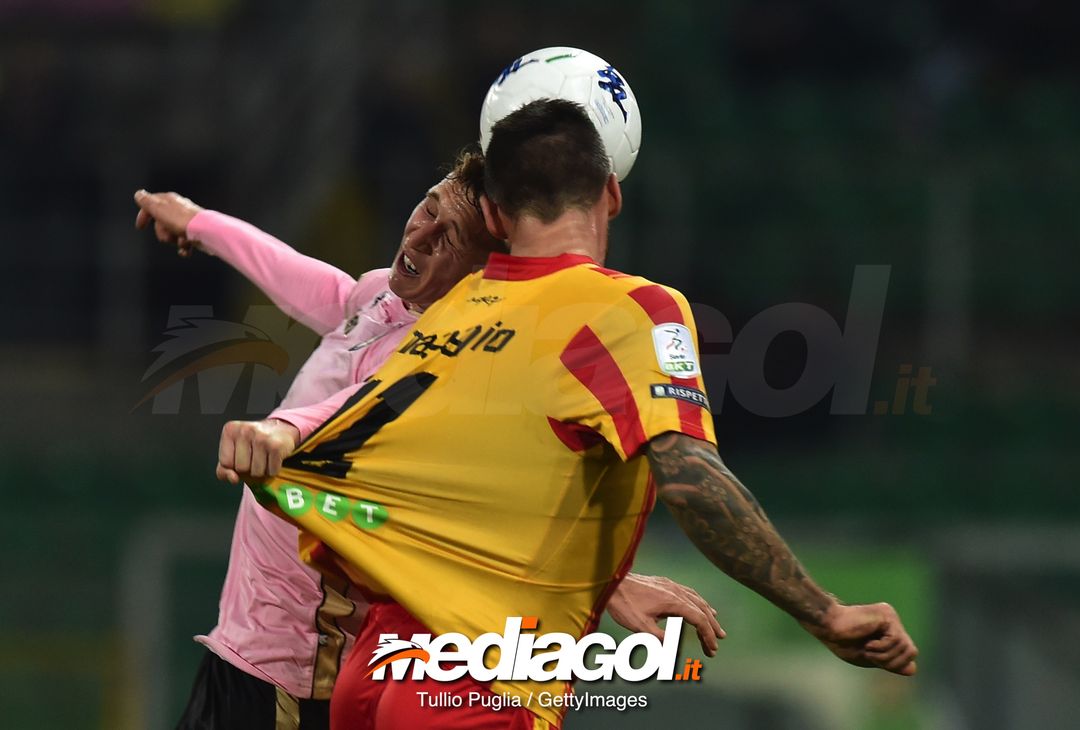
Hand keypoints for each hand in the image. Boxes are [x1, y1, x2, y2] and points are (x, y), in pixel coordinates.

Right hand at [133, 189, 203, 256]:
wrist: (205, 231)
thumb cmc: (181, 220)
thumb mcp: (158, 209)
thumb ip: (147, 202)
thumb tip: (139, 194)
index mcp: (169, 200)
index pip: (151, 205)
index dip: (144, 216)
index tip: (140, 227)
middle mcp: (178, 209)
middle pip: (161, 223)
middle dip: (162, 232)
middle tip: (168, 234)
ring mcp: (187, 221)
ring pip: (172, 234)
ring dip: (174, 240)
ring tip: (180, 240)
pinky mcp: (194, 232)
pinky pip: (184, 242)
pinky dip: (184, 247)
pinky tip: (185, 249)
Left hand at [216, 418, 300, 484]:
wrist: (280, 431)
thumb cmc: (253, 444)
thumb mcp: (233, 453)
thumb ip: (224, 470)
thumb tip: (233, 479)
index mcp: (230, 431)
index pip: (225, 463)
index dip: (234, 466)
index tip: (241, 456)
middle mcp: (245, 430)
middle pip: (241, 468)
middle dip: (249, 468)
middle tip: (255, 457)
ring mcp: (262, 437)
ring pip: (256, 472)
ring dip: (261, 471)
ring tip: (264, 458)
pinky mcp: (276, 445)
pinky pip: (271, 471)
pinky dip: (273, 470)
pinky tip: (273, 458)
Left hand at [606, 573, 724, 656]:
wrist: (611, 582)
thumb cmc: (624, 605)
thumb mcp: (641, 627)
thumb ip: (660, 639)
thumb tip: (675, 649)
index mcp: (673, 602)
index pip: (698, 620)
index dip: (708, 636)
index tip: (713, 650)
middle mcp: (675, 591)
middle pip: (701, 609)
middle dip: (711, 627)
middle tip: (717, 643)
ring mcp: (670, 585)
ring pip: (695, 599)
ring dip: (706, 613)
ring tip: (715, 623)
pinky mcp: (663, 583)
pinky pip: (687, 592)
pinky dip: (696, 601)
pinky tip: (696, 604)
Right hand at [800, 602, 917, 675]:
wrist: (828, 627)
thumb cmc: (843, 642)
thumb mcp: (870, 658)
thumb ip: (890, 662)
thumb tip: (913, 669)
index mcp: (889, 632)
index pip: (908, 654)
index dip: (896, 664)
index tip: (875, 661)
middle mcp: (893, 622)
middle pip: (911, 652)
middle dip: (892, 661)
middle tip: (871, 656)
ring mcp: (891, 617)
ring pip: (907, 648)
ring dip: (885, 656)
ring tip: (867, 649)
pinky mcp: (887, 615)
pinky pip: (896, 640)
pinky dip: (882, 648)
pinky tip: (868, 644)